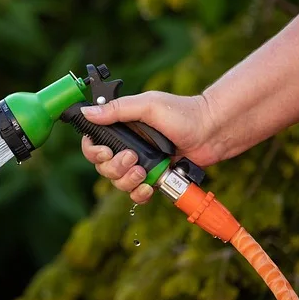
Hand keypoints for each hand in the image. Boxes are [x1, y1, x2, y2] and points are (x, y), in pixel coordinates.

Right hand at [80, 91, 220, 203]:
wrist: (212, 132)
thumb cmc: (183, 113)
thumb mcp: (147, 105)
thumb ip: (117, 110)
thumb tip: (87, 112)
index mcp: (121, 127)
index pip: (93, 142)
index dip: (93, 151)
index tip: (104, 151)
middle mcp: (127, 146)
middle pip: (103, 166)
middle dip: (114, 167)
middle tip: (132, 158)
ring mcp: (140, 163)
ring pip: (118, 182)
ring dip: (126, 181)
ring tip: (143, 172)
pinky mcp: (153, 178)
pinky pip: (136, 194)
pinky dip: (139, 194)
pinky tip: (148, 187)